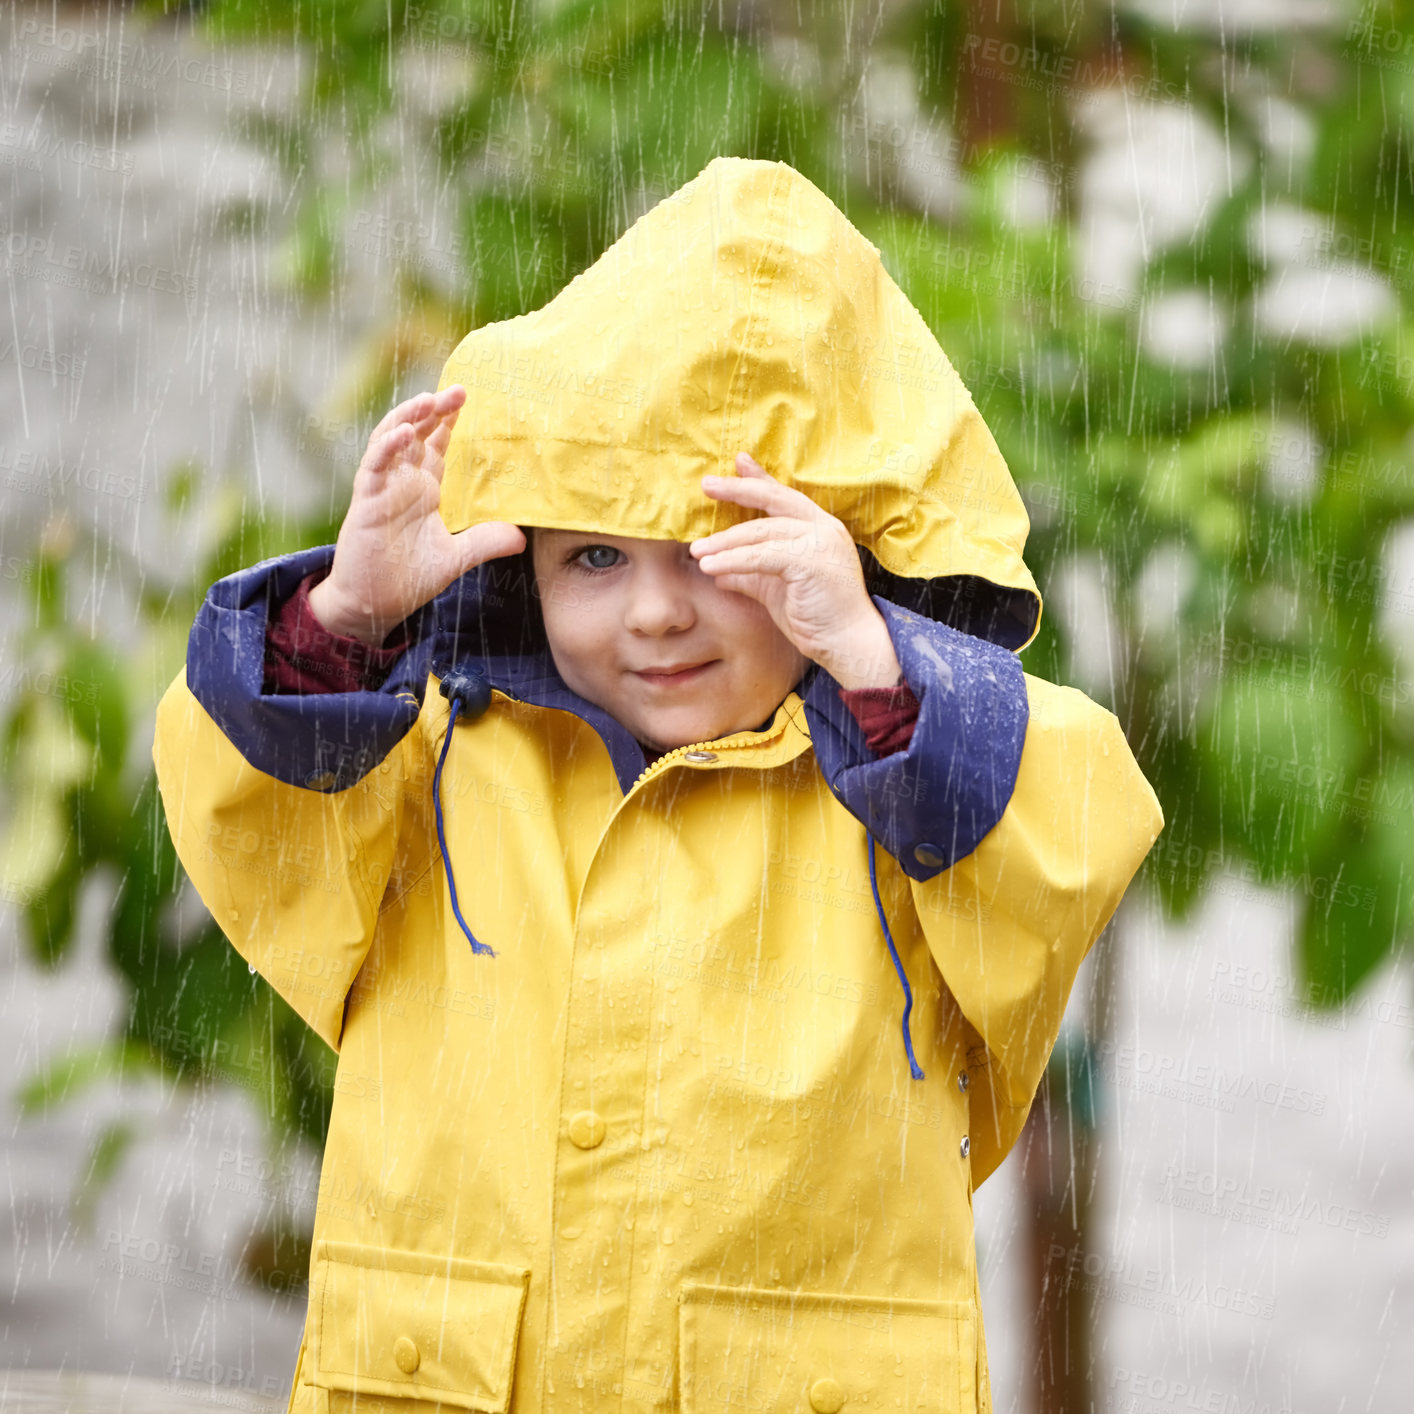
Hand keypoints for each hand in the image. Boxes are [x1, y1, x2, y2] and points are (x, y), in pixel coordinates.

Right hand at [308, 385, 525, 645]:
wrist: (373, 604)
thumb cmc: (406, 577)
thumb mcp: (455, 558)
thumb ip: (485, 542)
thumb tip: (522, 538)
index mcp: (423, 490)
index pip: (435, 445)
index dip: (447, 421)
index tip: (466, 399)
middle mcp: (402, 483)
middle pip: (416, 433)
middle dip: (434, 410)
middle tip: (457, 390)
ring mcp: (382, 489)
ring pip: (391, 440)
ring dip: (408, 418)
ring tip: (428, 400)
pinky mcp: (365, 502)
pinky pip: (374, 467)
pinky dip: (386, 448)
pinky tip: (403, 434)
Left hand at [690, 454, 902, 689]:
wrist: (849, 644)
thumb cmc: (817, 618)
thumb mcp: (776, 589)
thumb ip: (750, 574)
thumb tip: (717, 571)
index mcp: (820, 528)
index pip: (785, 497)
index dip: (759, 479)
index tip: (738, 463)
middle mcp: (824, 528)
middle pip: (774, 500)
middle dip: (738, 490)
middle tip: (707, 485)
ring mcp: (820, 542)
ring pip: (762, 531)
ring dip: (725, 541)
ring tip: (697, 551)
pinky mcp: (811, 562)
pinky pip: (762, 556)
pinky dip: (733, 560)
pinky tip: (711, 567)